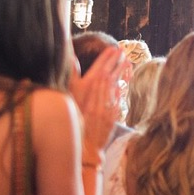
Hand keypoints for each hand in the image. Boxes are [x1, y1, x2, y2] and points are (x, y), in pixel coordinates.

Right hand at [68, 44, 124, 160]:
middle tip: (121, 51)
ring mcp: (107, 105)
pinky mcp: (112, 115)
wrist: (80, 145)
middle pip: (109, 74)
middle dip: (115, 61)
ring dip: (121, 72)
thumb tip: (72, 57)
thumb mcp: (67, 96)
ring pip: (115, 84)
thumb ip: (71, 75)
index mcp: (86, 90)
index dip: (106, 58)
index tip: (112, 49)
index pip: (99, 69)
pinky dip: (121, 88)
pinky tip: (124, 81)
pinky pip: (118, 97)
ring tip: (126, 61)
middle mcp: (98, 96)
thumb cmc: (69, 120)